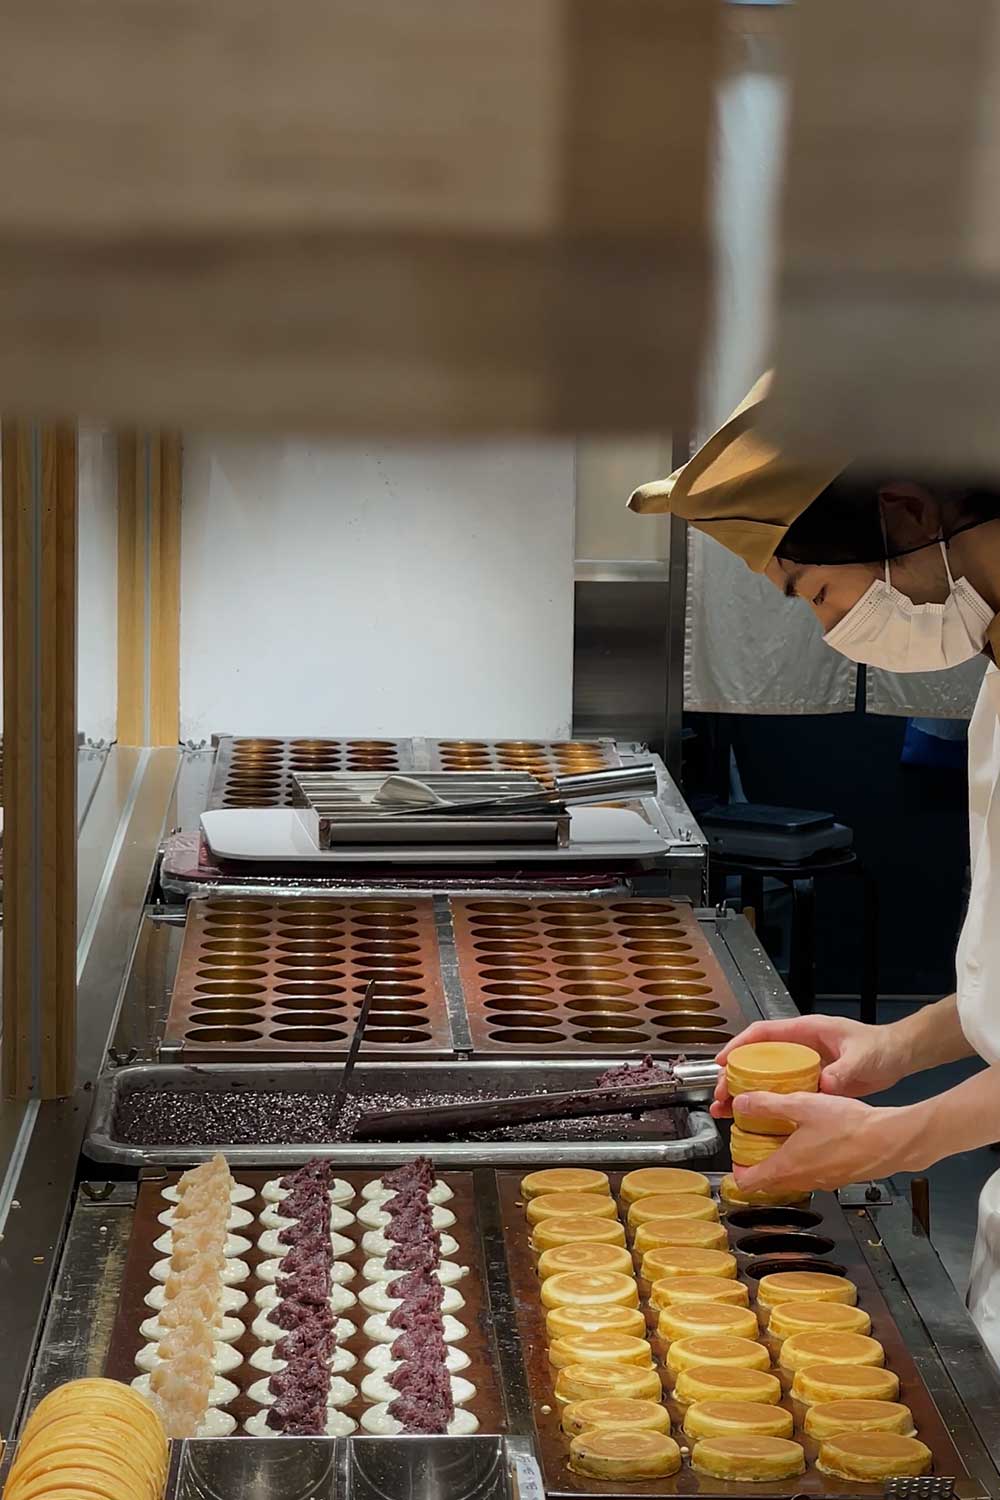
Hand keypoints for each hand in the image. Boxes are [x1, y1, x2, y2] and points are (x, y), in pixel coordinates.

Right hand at [712, 1016, 905, 1120]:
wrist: (899, 1056)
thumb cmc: (881, 1048)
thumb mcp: (861, 1058)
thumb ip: (843, 1071)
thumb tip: (823, 1086)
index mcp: (805, 1031)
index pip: (762, 1034)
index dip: (738, 1046)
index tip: (721, 1061)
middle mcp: (800, 1046)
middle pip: (757, 1058)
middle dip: (734, 1075)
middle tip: (720, 1095)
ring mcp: (804, 1064)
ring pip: (766, 1076)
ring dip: (745, 1092)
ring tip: (726, 1110)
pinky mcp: (812, 1080)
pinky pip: (782, 1091)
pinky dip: (767, 1103)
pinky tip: (757, 1119)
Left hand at [730, 1092, 917, 1192]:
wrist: (890, 1141)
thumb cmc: (851, 1128)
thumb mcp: (801, 1106)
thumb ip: (767, 1104)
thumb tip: (742, 1103)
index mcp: (786, 1167)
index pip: (747, 1183)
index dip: (737, 1168)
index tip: (738, 1151)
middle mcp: (802, 1181)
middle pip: (768, 1181)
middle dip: (758, 1161)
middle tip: (758, 1138)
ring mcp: (820, 1182)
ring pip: (791, 1177)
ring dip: (782, 1159)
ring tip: (785, 1132)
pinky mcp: (837, 1177)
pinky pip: (811, 1173)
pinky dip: (804, 1159)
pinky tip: (813, 1135)